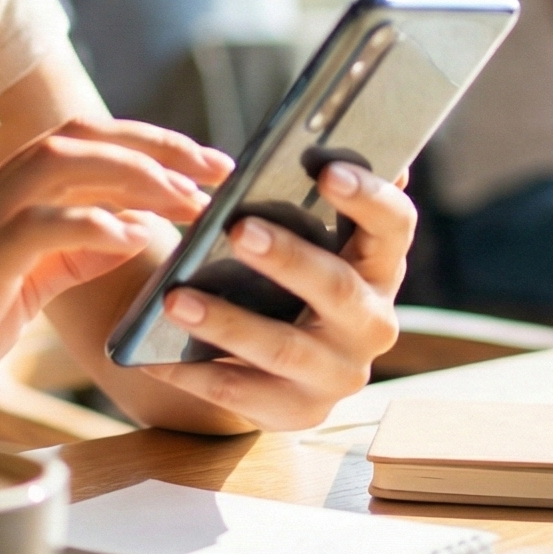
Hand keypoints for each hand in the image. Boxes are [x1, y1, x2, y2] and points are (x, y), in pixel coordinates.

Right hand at [0, 117, 224, 431]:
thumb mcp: (17, 287)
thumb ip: (64, 252)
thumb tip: (128, 229)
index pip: (82, 142)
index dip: (150, 144)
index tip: (206, 165)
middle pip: (81, 136)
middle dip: (158, 146)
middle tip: (219, 171)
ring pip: (64, 162)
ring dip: (137, 174)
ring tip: (190, 200)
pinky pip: (42, 223)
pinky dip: (95, 223)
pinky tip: (136, 239)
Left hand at [136, 161, 413, 431]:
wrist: (279, 362)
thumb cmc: (290, 276)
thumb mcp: (307, 237)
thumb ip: (309, 198)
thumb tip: (312, 142)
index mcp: (380, 264)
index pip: (394, 225)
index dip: (368, 197)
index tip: (325, 170)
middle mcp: (373, 322)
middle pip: (338, 288)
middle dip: (288, 258)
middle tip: (240, 228)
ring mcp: (339, 373)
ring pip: (284, 348)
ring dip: (227, 322)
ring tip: (175, 299)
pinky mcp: (299, 411)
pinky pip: (243, 392)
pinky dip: (196, 372)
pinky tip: (157, 355)